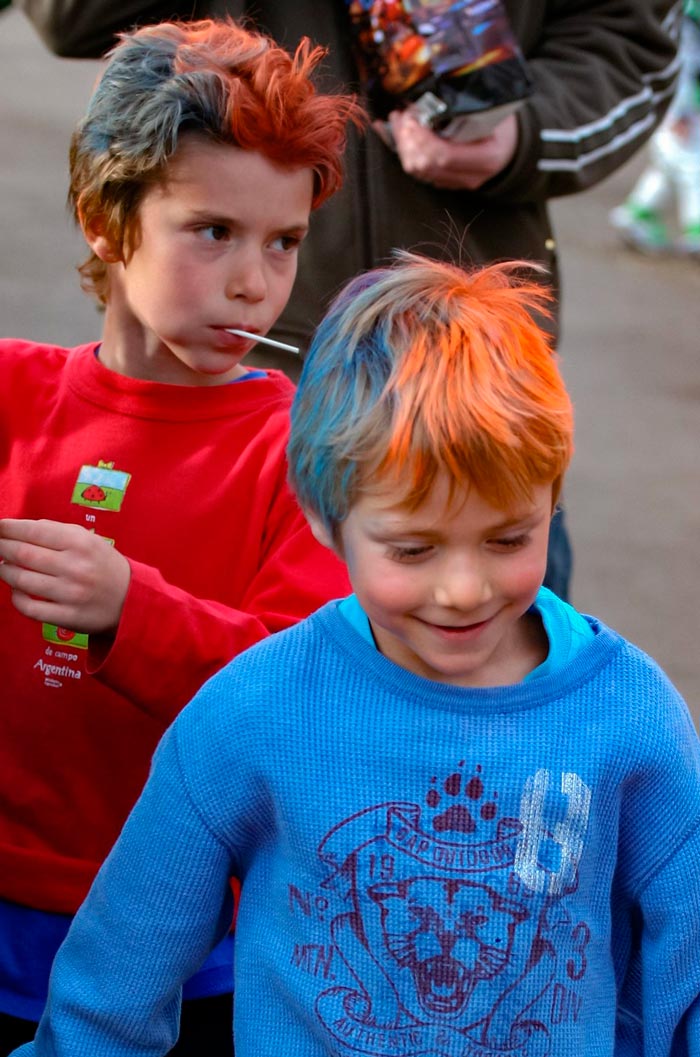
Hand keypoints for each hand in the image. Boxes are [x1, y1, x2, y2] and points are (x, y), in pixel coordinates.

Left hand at [0, 519, 130, 633]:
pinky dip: (16, 597)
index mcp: (81, 543)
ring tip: (2, 566)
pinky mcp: (67, 617)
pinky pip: (29, 607)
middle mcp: (76, 567)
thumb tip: (17, 529)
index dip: (8, 528)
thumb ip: (56, 532)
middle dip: (1, 547)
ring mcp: (70, 594)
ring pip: (21, 580)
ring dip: (4, 571)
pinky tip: (17, 589)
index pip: (34, 531)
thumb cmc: (103, 566)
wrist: (131, 600)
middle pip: (23, 554)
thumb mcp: (89, 540)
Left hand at [382, 110, 517, 189]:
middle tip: (403, 116)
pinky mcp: (446, 182)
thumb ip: (468, 109)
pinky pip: (419, 172)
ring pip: (418, 171)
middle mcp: (471, 176)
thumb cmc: (502, 125)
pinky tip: (402, 133)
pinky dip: (406, 152)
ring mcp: (457, 183)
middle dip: (408, 140)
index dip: (423, 138)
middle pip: (426, 166)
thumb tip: (433, 92)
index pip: (444, 155)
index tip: (412, 117)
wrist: (510, 146)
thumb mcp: (494, 111)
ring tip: (400, 121)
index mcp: (487, 158)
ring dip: (403, 145)